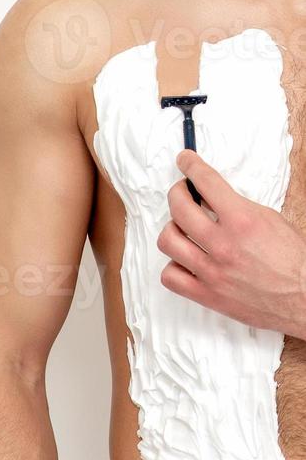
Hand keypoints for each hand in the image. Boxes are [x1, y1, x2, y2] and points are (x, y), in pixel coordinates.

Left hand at [157, 149, 305, 338]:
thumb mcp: (270, 219)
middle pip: (178, 207)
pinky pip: (170, 277)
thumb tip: (210, 194)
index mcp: (243, 221)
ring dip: (173, 229)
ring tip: (183, 228)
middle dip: (178, 192)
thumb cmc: (294, 262)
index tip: (185, 160)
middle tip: (183, 192)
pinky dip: (173, 266)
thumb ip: (237, 205)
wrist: (305, 300)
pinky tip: (185, 260)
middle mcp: (224, 245)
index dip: (190, 165)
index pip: (205, 181)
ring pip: (168, 240)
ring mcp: (213, 272)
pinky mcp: (208, 296)